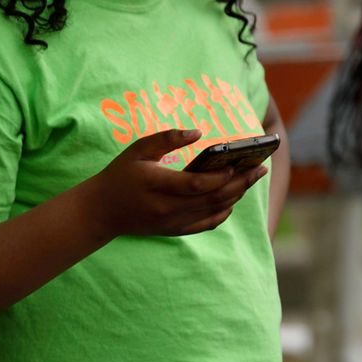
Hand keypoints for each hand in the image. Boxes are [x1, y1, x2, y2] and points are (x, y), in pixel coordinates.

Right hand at [81, 128, 268, 239]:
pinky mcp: (173, 230)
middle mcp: (167, 208)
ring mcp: (171, 222)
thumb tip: (197, 132)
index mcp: (157, 185)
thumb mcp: (137, 150)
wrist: (101, 211)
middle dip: (241, 183)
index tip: (237, 162)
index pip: (198, 184)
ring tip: (251, 179)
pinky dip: (223, 213)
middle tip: (260, 169)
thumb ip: (166, 138)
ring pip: (213, 211)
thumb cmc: (119, 175)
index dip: (221, 175)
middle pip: (213, 198)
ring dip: (236, 196)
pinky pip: (205, 224)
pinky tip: (233, 200)